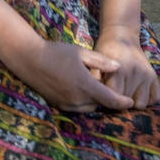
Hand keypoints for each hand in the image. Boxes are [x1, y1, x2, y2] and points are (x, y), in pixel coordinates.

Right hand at [7, 40, 134, 112]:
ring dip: (94, 100)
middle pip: (100, 105)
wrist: (29, 59)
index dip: (123, 102)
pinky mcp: (58, 105)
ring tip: (92, 86)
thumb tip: (119, 67)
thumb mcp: (81, 52)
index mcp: (85, 85)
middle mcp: (77, 98)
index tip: (130, 102)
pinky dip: (82, 102)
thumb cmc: (56, 52)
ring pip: (88, 107)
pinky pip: (77, 108)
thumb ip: (101, 61)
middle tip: (107, 86)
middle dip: (106, 98)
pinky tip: (78, 88)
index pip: (110, 99)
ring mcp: (67, 104)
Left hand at [93, 30, 159, 108]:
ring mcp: (147, 75)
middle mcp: (135, 73)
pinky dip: (148, 99)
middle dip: (119, 101)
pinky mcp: (154, 76)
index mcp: (119, 69)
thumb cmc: (105, 51)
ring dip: (134, 102)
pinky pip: (156, 98)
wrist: (122, 36)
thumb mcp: (96, 62)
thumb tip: (96, 99)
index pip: (115, 97)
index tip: (104, 96)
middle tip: (114, 93)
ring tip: (126, 93)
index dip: (108, 100)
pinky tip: (138, 92)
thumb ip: (95, 80)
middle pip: (127, 102)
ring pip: (141, 104)